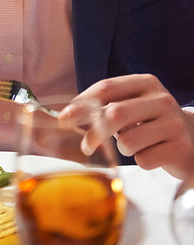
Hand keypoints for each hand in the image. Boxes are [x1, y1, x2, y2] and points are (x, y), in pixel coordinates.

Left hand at [62, 74, 193, 180]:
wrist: (193, 139)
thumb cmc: (153, 122)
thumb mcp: (134, 105)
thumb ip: (107, 106)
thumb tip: (69, 115)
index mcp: (146, 83)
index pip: (107, 88)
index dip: (82, 103)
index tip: (64, 117)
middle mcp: (161, 99)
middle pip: (115, 114)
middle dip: (94, 133)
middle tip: (85, 146)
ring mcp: (173, 123)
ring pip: (128, 141)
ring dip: (123, 149)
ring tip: (135, 145)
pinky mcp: (179, 148)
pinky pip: (144, 160)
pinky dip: (140, 161)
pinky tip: (152, 154)